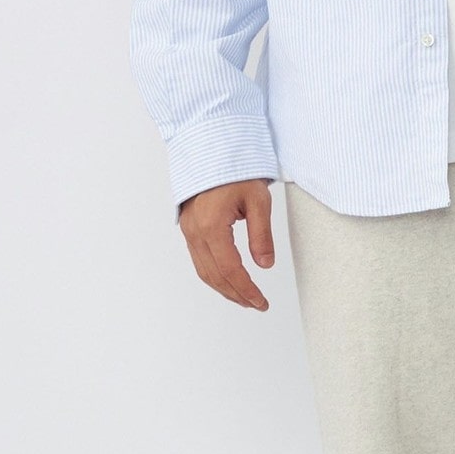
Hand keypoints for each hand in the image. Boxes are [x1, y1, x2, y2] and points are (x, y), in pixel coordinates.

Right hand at [178, 179, 274, 310]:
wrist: (211, 148)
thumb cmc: (235, 170)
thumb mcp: (257, 201)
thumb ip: (261, 235)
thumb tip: (265, 265)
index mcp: (212, 226)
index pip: (230, 270)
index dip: (246, 290)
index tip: (261, 302)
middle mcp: (195, 231)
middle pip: (215, 276)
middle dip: (237, 295)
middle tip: (257, 305)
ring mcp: (189, 230)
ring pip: (204, 271)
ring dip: (224, 289)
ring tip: (245, 299)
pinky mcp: (189, 227)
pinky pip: (199, 260)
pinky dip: (214, 276)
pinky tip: (229, 281)